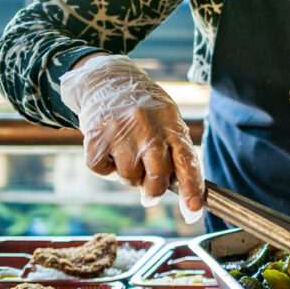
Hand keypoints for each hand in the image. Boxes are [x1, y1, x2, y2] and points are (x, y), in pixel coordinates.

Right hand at [59, 54, 204, 222]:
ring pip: (129, 178)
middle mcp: (147, 128)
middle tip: (150, 188)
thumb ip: (174, 151)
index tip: (193, 209)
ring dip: (129, 175)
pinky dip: (106, 166)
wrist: (108, 79)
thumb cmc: (145, 109)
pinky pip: (103, 170)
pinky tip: (110, 147)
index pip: (186, 160)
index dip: (192, 187)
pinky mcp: (95, 138)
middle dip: (155, 189)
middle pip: (157, 177)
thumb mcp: (167, 120)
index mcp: (171, 124)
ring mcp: (120, 133)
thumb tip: (180, 189)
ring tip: (127, 153)